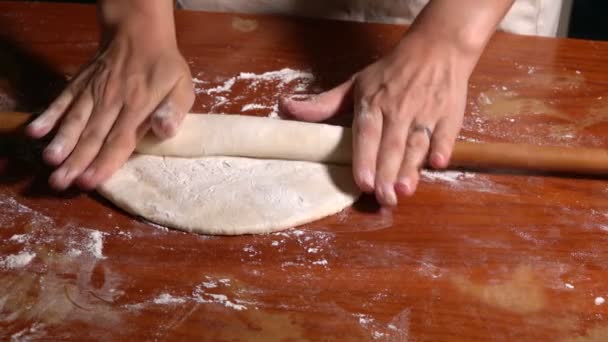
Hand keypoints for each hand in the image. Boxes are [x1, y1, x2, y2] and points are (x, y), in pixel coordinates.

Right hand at [26, 2, 193, 190]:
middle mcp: (112, 102)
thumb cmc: (164, 68)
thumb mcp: (183, 87)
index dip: (104, 162)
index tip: (89, 182)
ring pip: (75, 120)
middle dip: (76, 161)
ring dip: (61, 141)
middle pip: (93, 136)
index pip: (119, 140)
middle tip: (61, 183)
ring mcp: (93, 92)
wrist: (139, 34)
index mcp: (138, 107)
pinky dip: (49, 115)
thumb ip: (174, 110)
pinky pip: (63, 99)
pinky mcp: (80, 84)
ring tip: (49, 161)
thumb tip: (165, 130)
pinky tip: (35, 131)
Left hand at [280, 34, 472, 206]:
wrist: (437, 49)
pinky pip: (446, 134)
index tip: (363, 183)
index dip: (365, 159)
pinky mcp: (450, 115)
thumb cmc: (391, 71)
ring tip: (404, 191)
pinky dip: (442, 148)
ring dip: (411, 168)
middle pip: (392, 146)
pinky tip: (438, 164)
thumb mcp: (356, 83)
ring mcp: (426, 113)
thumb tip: (286, 107)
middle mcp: (399, 110)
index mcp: (374, 103)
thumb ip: (324, 104)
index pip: (367, 133)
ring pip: (417, 144)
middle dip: (387, 174)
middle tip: (383, 198)